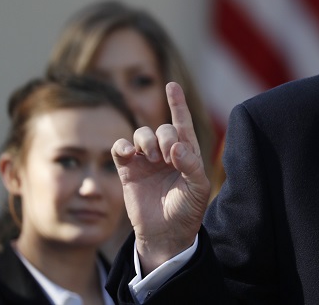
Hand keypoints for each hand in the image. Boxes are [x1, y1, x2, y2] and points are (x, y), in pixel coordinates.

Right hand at [112, 82, 210, 273]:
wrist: (166, 233)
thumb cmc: (187, 210)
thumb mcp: (198, 188)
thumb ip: (191, 165)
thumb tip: (176, 147)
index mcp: (187, 152)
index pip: (182, 123)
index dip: (177, 104)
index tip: (171, 85)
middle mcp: (166, 152)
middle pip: (162, 128)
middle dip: (165, 136)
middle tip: (168, 155)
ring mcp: (146, 160)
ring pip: (141, 134)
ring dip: (146, 140)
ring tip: (153, 157)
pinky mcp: (128, 170)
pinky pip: (120, 148)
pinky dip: (122, 146)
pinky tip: (129, 154)